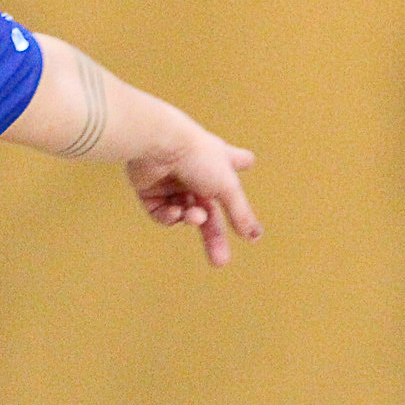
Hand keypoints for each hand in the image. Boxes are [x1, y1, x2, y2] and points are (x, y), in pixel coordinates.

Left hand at [125, 128, 260, 266]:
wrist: (159, 143)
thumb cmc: (198, 157)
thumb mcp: (228, 187)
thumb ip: (240, 213)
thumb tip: (255, 236)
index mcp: (218, 161)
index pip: (235, 161)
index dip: (241, 161)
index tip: (248, 162)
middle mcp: (195, 170)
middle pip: (209, 210)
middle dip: (214, 236)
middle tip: (220, 262)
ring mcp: (171, 181)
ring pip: (185, 214)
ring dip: (192, 219)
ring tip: (194, 216)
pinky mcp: (150, 190)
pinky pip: (163, 213)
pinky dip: (170, 217)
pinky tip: (175, 211)